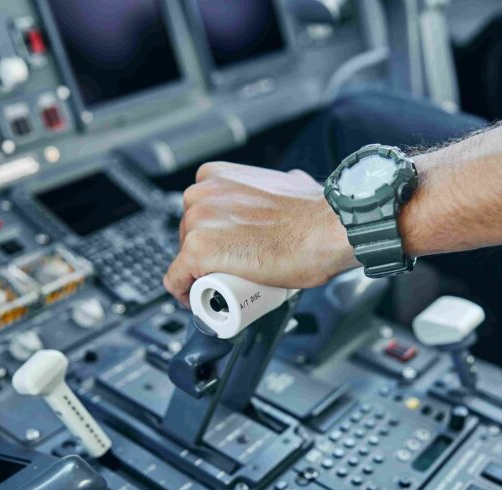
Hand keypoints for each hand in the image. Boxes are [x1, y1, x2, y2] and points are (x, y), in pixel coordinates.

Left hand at [163, 162, 357, 305]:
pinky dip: (184, 295)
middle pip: (188, 237)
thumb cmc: (313, 212)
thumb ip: (282, 183)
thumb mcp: (289, 183)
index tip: (224, 255)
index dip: (212, 239)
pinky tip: (197, 301)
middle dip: (206, 259)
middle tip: (231, 275)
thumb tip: (289, 188)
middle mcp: (201, 194)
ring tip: (224, 291)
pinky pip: (177, 281)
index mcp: (216, 177)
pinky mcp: (196, 249)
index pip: (199, 215)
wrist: (324, 229)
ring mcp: (196, 221)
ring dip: (199, 278)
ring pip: (184, 261)